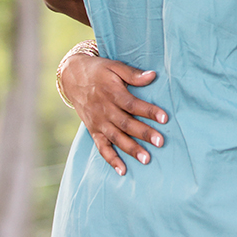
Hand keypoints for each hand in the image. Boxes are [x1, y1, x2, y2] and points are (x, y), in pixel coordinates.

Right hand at [60, 52, 164, 176]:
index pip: (132, 104)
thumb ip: (133, 74)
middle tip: (160, 142)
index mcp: (111, 92)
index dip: (148, 111)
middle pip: (126, 123)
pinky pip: (101, 147)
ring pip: (116, 138)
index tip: (165, 118)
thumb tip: (153, 76)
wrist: (72, 77)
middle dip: (143, 133)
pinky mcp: (93, 131)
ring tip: (146, 159)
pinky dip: (111, 159)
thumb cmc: (99, 70)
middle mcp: (104, 109)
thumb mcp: (114, 66)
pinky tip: (122, 170)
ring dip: (131, 149)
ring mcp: (98, 122)